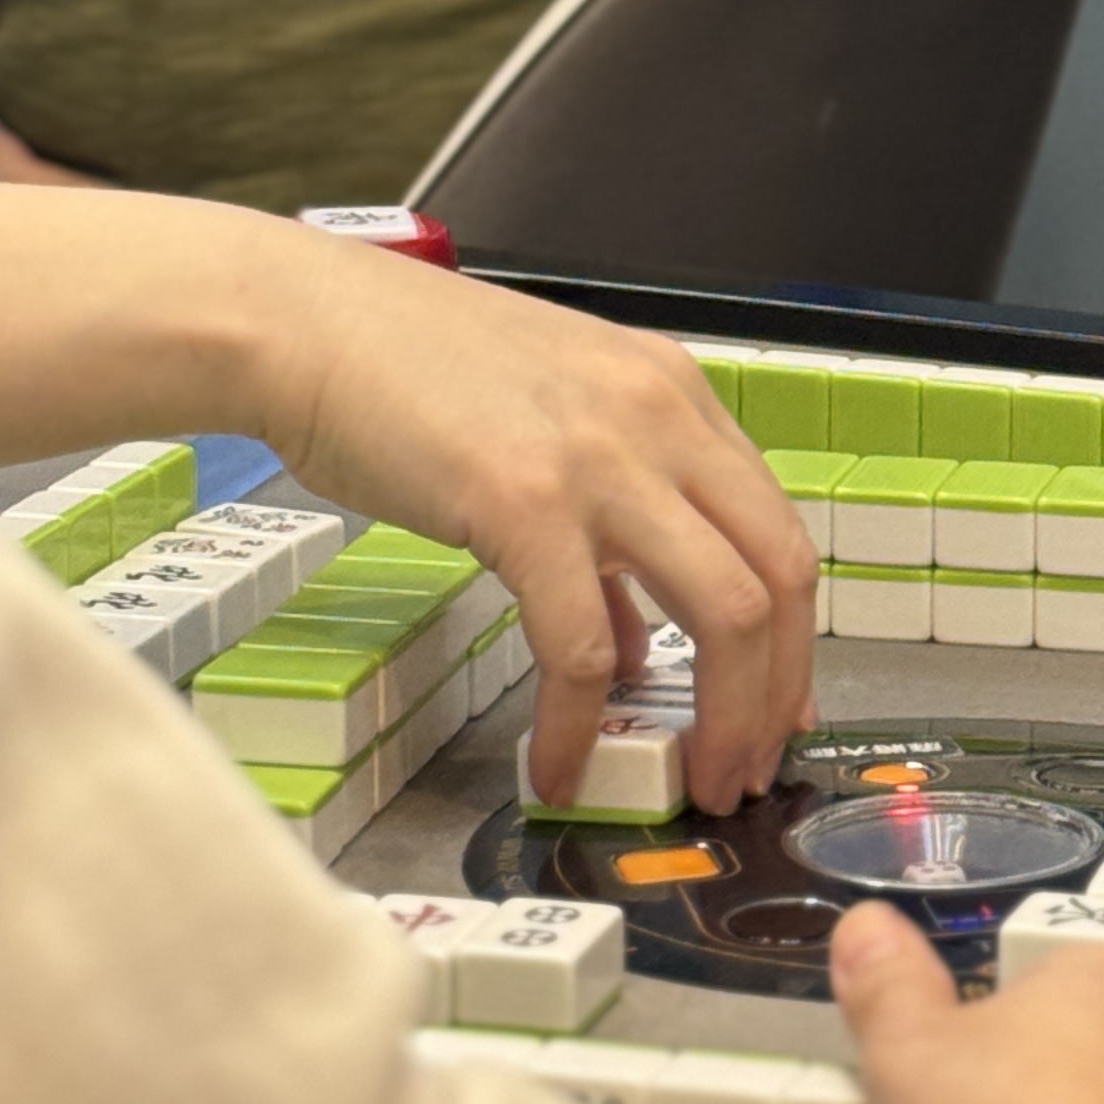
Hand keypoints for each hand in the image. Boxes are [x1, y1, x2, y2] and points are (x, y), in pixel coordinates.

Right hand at [258, 222, 817, 817]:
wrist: (310, 323)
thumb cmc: (407, 370)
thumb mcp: (551, 424)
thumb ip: (609, 518)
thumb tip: (629, 635)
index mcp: (674, 395)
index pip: (779, 529)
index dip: (793, 634)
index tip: (777, 703)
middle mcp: (660, 420)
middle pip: (779, 577)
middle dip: (777, 692)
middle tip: (747, 766)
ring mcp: (600, 460)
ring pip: (724, 611)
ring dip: (721, 718)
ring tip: (691, 780)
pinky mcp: (523, 503)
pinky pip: (579, 644)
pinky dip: (580, 723)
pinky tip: (558, 764)